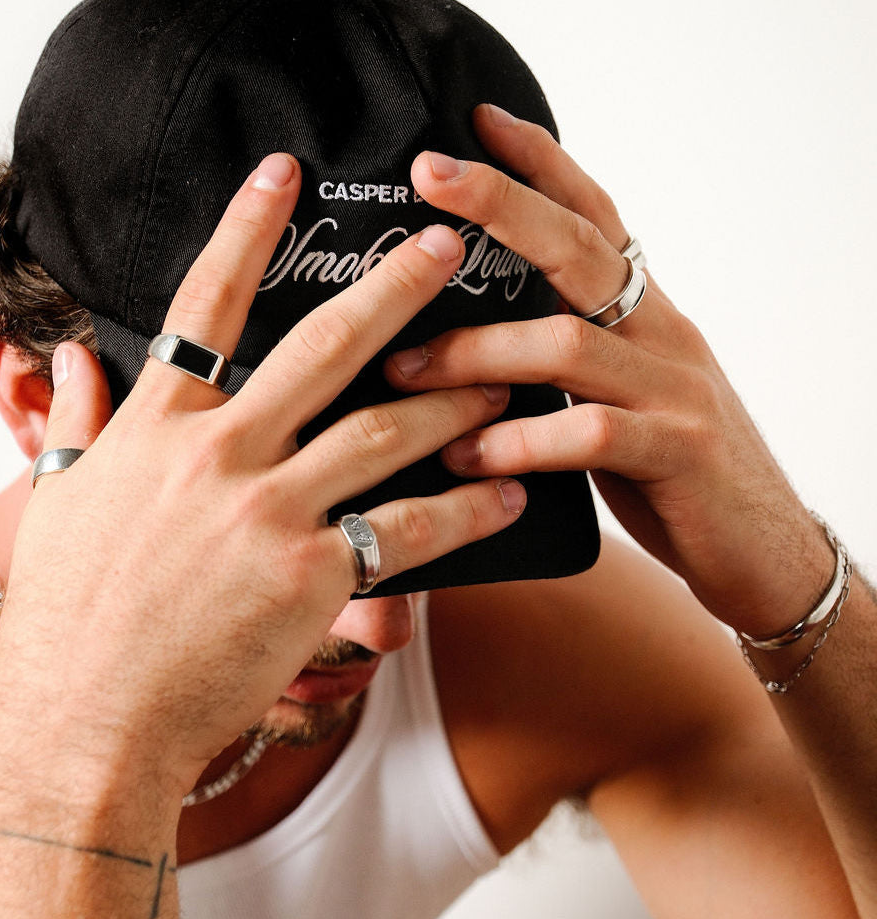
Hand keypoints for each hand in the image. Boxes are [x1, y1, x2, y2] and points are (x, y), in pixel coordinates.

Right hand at [0, 153, 522, 799]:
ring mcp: (267, 512)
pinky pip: (406, 529)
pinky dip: (464, 510)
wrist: (86, 720)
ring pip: (382, 431)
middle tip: (447, 246)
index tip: (286, 174)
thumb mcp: (58, 504)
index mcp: (155, 428)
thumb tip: (65, 356)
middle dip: (391, 291)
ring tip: (509, 369)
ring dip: (453, 397)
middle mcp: (217, 455)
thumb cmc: (70, 617)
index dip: (245, 232)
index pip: (203, 306)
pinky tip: (509, 492)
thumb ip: (69, 419)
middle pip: (320, 349)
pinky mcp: (310, 578)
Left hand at [386, 104, 830, 637]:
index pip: (594, 217)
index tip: (480, 123)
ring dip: (474, 355)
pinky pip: (590, 433)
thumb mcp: (623, 397)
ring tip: (403, 374)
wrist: (763, 547)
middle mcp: (661, 335)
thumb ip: (568, 362)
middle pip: (579, 248)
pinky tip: (469, 457)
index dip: (542, 163)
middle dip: (501, 205)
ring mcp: (674, 389)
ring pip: (565, 344)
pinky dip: (519, 441)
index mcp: (645, 314)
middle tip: (431, 177)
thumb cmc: (671, 471)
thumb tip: (470, 345)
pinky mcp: (679, 452)